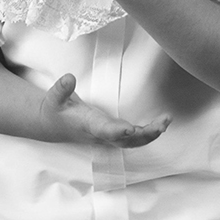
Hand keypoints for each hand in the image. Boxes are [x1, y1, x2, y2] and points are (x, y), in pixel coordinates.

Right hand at [40, 73, 169, 148]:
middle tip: (161, 125)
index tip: (129, 130)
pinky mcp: (113, 134)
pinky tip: (162, 124)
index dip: (116, 132)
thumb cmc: (56, 110)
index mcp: (87, 125)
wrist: (53, 125)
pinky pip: (134, 138)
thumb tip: (69, 77)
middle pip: (125, 142)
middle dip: (144, 136)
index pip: (103, 130)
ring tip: (166, 121)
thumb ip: (61, 88)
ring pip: (132, 142)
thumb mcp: (54, 98)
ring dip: (151, 134)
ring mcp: (108, 137)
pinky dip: (148, 132)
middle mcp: (100, 135)